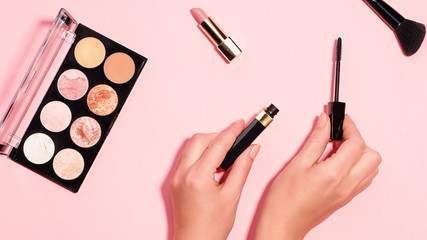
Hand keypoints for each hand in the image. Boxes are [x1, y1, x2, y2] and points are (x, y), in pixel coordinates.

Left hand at [170, 119, 260, 239]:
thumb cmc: (212, 227)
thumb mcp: (232, 196)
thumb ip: (242, 168)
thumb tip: (251, 149)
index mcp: (198, 177)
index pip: (218, 145)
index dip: (232, 132)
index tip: (241, 124)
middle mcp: (183, 173)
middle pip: (200, 139)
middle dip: (218, 136)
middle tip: (235, 141)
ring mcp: (176, 177)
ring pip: (191, 147)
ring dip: (208, 145)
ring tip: (226, 157)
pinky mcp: (175, 182)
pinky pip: (187, 159)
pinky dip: (201, 156)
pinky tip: (214, 167)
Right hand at [255, 113, 380, 239]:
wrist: (284, 223)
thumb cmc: (285, 198)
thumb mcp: (297, 163)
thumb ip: (316, 140)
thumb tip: (325, 122)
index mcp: (335, 174)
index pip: (357, 143)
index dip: (350, 127)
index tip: (340, 120)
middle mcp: (347, 185)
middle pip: (372, 155)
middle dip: (357, 140)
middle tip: (337, 136)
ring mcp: (349, 193)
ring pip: (371, 167)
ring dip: (359, 153)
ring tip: (336, 149)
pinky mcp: (346, 198)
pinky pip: (363, 178)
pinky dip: (356, 165)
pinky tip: (336, 162)